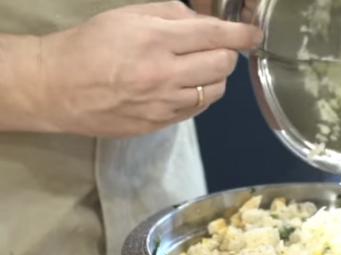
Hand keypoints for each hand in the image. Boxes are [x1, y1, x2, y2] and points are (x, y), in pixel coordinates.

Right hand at [34, 1, 261, 136]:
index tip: (254, 34)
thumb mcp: (127, 16)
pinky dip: (199, 95)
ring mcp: (163, 104)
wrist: (56, 87)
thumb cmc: (89, 46)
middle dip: (227, 54)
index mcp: (155, 40)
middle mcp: (164, 75)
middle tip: (214, 49)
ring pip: (215, 91)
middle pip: (223, 66)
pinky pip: (197, 109)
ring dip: (214, 77)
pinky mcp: (159, 124)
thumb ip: (171, 15)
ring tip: (195, 68)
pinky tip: (182, 87)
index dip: (242, 34)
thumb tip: (203, 23)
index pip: (215, 35)